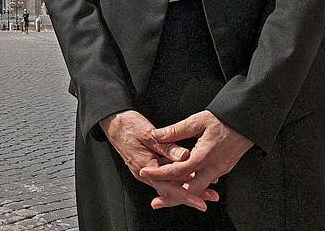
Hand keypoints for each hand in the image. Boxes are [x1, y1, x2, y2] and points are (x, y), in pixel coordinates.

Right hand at [100, 110, 217, 211]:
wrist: (113, 121)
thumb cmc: (128, 125)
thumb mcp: (148, 134)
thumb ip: (167, 147)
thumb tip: (185, 156)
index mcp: (145, 166)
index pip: (169, 187)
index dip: (186, 195)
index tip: (201, 202)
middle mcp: (146, 172)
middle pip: (172, 190)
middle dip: (192, 194)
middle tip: (211, 196)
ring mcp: (147, 170)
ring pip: (170, 184)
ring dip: (188, 186)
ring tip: (207, 188)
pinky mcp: (148, 165)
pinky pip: (165, 176)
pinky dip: (179, 178)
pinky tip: (191, 176)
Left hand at [140, 110, 252, 209]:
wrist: (248, 121)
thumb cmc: (224, 118)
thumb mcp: (198, 120)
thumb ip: (176, 131)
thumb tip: (156, 135)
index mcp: (204, 156)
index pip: (177, 171)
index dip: (159, 174)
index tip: (145, 173)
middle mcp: (213, 167)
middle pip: (189, 190)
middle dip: (172, 197)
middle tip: (156, 202)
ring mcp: (220, 170)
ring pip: (198, 189)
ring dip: (182, 194)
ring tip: (166, 196)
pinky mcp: (223, 168)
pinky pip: (205, 182)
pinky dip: (193, 187)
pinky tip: (183, 185)